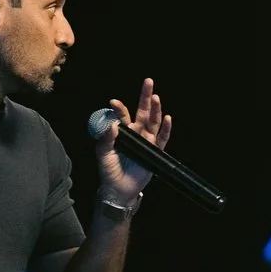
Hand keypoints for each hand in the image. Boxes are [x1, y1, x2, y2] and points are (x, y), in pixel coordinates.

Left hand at [96, 77, 171, 201]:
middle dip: (145, 97)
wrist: (119, 189)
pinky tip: (167, 118)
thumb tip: (112, 124)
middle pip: (143, 112)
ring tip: (156, 97)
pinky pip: (162, 138)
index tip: (113, 101)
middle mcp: (136, 133)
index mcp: (122, 132)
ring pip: (153, 122)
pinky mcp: (155, 152)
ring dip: (155, 109)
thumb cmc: (109, 170)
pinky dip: (166, 128)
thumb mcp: (103, 153)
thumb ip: (106, 138)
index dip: (119, 108)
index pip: (122, 115)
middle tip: (148, 82)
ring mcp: (146, 141)